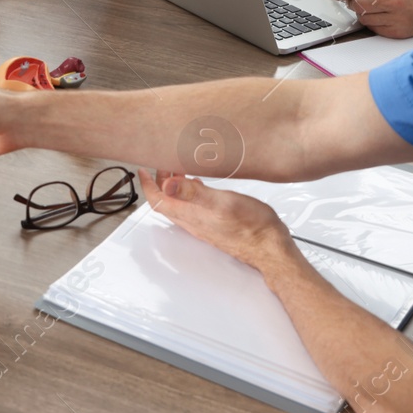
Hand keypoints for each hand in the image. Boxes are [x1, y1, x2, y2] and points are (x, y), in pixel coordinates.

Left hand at [138, 170, 292, 269]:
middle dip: (160, 182)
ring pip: (179, 205)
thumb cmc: (251, 227)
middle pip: (166, 202)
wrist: (270, 247)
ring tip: (178, 170)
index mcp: (190, 215)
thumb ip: (193, 193)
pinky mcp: (215, 225)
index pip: (158, 200)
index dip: (147, 185)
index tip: (142, 170)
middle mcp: (193, 221)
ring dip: (174, 187)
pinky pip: (193, 208)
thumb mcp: (221, 202)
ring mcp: (203, 224)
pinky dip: (190, 194)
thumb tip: (167, 185)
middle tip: (163, 164)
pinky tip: (200, 186)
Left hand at [333, 0, 412, 37]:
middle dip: (351, 2)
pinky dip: (371, 23)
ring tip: (367, 9)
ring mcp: (394, 18)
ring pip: (364, 18)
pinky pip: (374, 28)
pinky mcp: (396, 32)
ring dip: (361, 13)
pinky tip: (377, 17)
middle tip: (352, 1)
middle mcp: (392, 1)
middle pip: (358, 4)